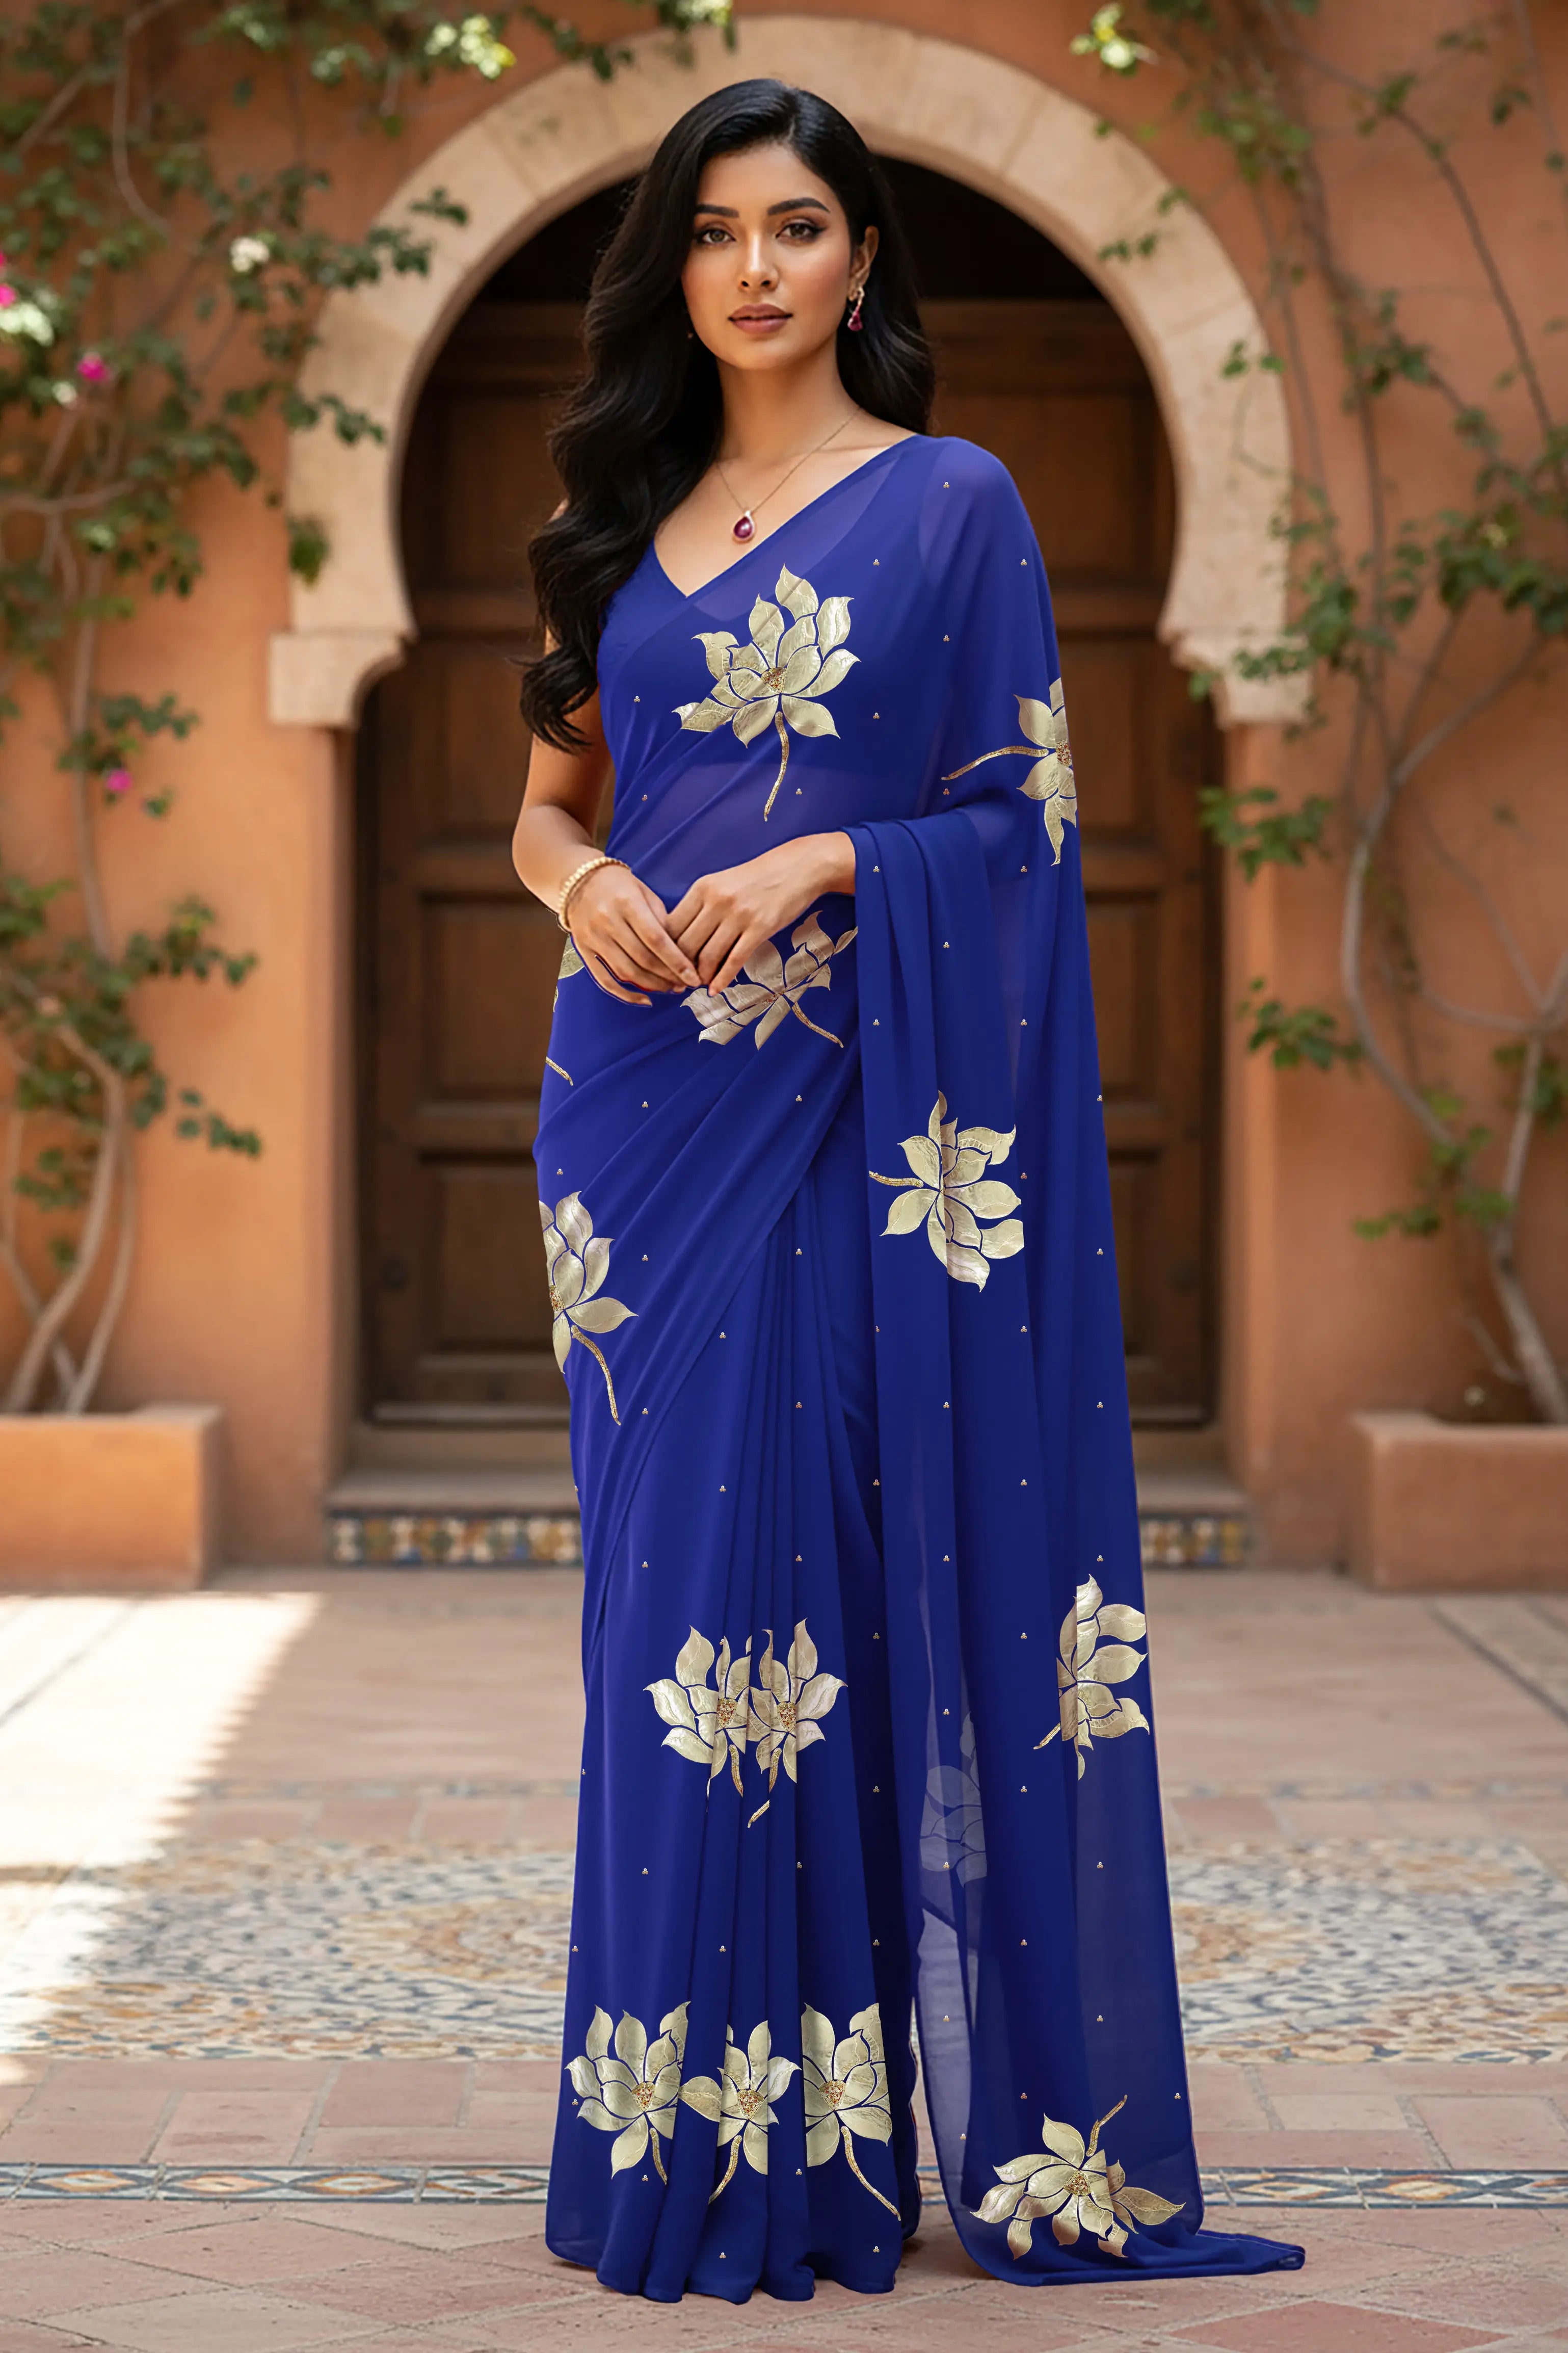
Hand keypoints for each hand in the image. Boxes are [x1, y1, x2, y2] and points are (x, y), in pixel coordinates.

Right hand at [567, 864, 699, 1004]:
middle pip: (643, 959)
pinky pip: (604, 979)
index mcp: (627, 903)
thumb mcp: (645, 893)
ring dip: (652, 985)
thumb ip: (662, 921)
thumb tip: (682, 953)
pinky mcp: (584, 950)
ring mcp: (593, 937)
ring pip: (626, 972)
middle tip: (685, 984)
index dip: (677, 962)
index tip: (693, 976)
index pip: (656, 939)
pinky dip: (625, 994)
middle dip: (668, 976)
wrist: (578, 880)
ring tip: (670, 988)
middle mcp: (607, 921)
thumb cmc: (619, 885)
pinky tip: (644, 1000)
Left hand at [667, 833, 854, 992]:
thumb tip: (680, 939)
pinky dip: (722, 979)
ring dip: (700, 977)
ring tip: (698, 986)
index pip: (671, 926)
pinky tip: (716, 990)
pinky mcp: (760, 928)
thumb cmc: (758, 878)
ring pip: (708, 956)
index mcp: (702, 888)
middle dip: (679, 969)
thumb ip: (701, 907)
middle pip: (685, 944)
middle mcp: (716, 900)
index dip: (664, 951)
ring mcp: (739, 914)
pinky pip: (735, 960)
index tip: (665, 965)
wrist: (798, 867)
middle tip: (678, 983)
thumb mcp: (722, 883)